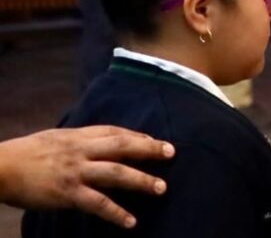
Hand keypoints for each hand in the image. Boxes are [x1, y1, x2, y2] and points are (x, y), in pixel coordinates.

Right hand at [0, 126, 174, 228]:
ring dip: (141, 180)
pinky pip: (97, 204)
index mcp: (78, 136)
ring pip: (116, 173)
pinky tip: (131, 221)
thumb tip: (97, 143)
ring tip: (161, 188)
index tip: (156, 141)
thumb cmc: (26, 154)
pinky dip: (116, 213)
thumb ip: (78, 141)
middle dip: (149, 149)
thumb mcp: (56, 139)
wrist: (1, 167)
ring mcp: (76, 171)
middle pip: (122, 146)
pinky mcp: (68, 193)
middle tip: (172, 153)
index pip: (114, 132)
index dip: (137, 136)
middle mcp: (81, 150)